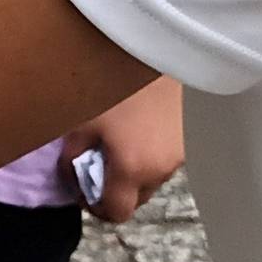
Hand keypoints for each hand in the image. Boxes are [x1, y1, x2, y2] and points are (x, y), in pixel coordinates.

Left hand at [64, 76, 182, 222]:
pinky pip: (164, 160)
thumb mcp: (79, 123)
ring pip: (152, 180)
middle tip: (97, 164)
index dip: (96, 208)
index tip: (84, 190)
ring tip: (119, 143)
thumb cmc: (111, 83)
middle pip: (136, 200)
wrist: (154, 48)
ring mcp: (180, 153)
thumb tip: (74, 178)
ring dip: (134, 172)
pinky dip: (150, 155)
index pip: (117, 213)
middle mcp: (161, 168)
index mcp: (133, 169)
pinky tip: (138, 130)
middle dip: (115, 190)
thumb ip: (72, 160)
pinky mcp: (189, 137)